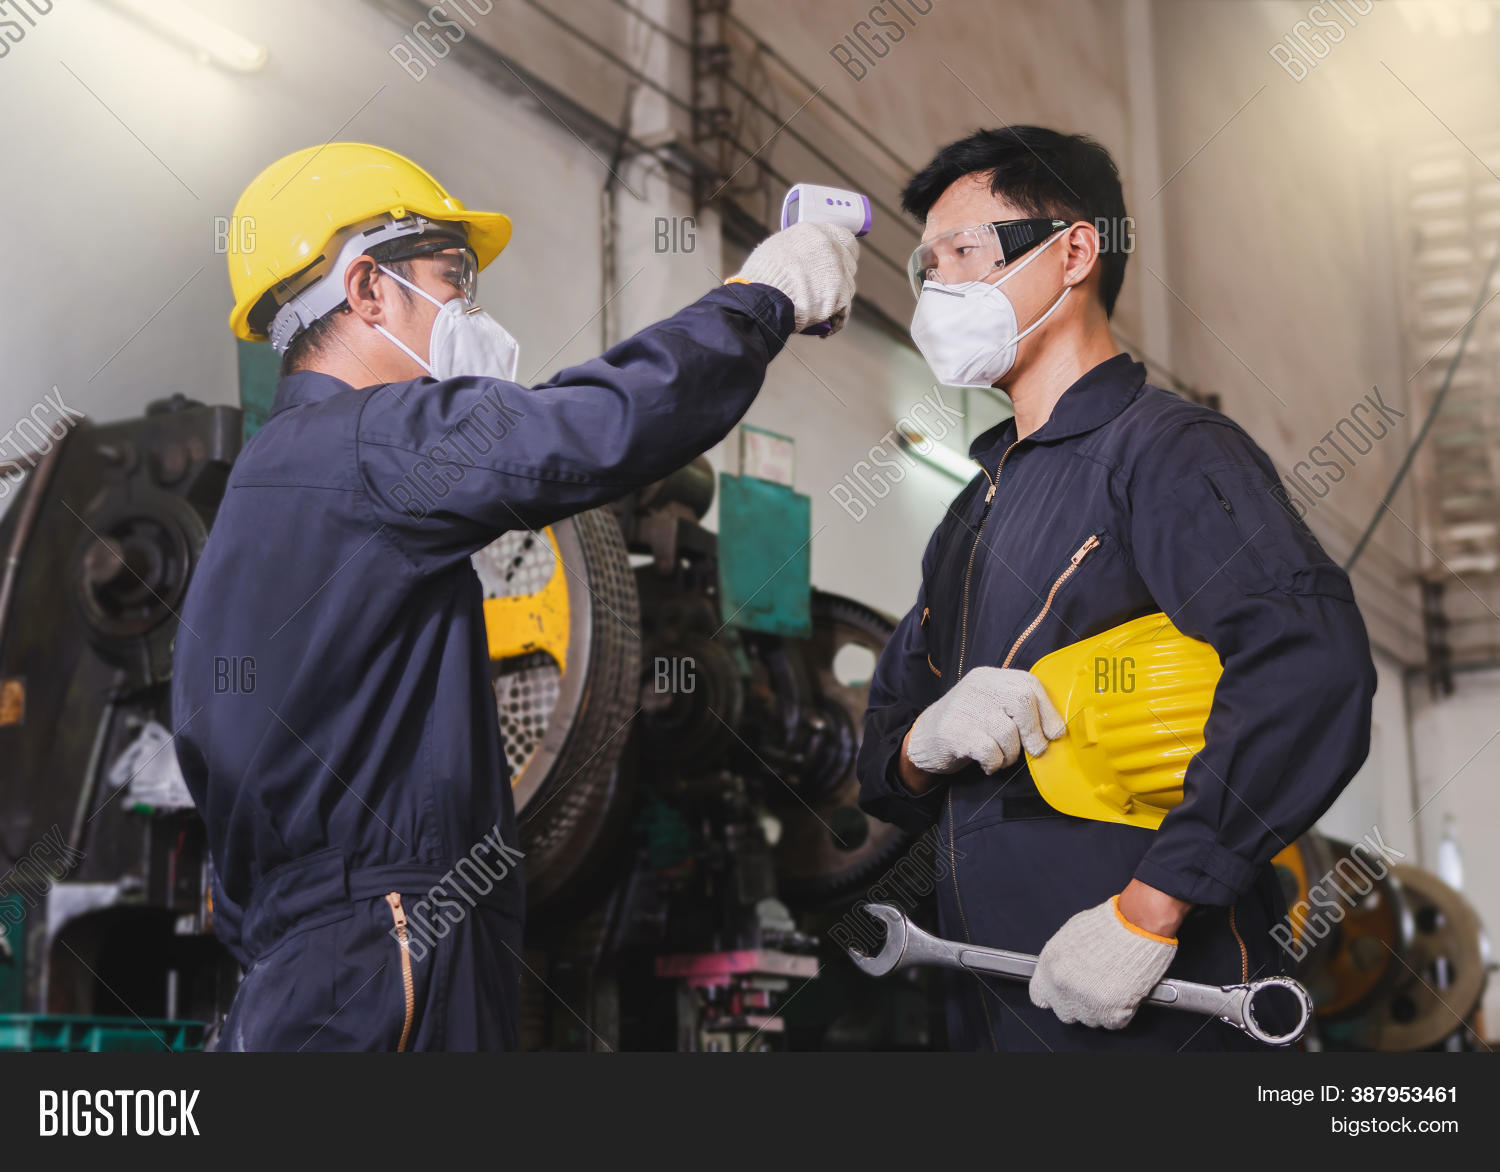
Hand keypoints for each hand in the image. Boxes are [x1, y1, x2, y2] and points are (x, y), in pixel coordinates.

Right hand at [729, 221, 858, 333]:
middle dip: (841, 276)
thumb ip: (797, 249)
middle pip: (849, 262)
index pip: (844, 237)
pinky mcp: (840, 296)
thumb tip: (803, 256)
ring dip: (837, 299)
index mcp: (814, 233)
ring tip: (818, 311)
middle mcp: (830, 248)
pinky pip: (843, 311)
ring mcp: (838, 271)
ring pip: (848, 287)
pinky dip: (835, 320)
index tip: (840, 260)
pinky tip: (825, 327)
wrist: (762, 298)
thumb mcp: (776, 249)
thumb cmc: (762, 276)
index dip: (843, 251)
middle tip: (827, 288)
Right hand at [903, 667, 1064, 776]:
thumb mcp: (990, 706)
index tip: (1055, 733)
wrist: (923, 739)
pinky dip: (994, 763)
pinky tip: (987, 763)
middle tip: (1034, 749)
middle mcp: (978, 686)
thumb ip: (1016, 708)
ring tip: (1000, 757)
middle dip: (1034, 732)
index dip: (1048, 711)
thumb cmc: (967, 726)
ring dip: (1011, 754)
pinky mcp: (953, 731)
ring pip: (1008, 733)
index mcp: (990, 677)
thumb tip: (1055, 729)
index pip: (1029, 684)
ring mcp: (964, 707)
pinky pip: (989, 751)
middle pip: (1022, 701)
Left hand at [1029, 894, 1178, 1028]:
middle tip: (1095, 989)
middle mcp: (1062, 987)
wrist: (1137, 924)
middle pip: (1066, 1013)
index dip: (1054, 997)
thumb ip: (1062, 960)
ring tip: (1113, 985)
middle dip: (1079, 1005)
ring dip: (1101, 1008)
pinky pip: (1114, 1022)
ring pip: (1091, 1020)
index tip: (1063, 996)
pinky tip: (1125, 991)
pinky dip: (1122, 1012)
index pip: (1040, 996)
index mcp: (1049, 966)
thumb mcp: (1070, 935)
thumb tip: (1063, 973)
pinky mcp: (1111, 1012)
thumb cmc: (1108, 924)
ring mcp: (1085, 1002)